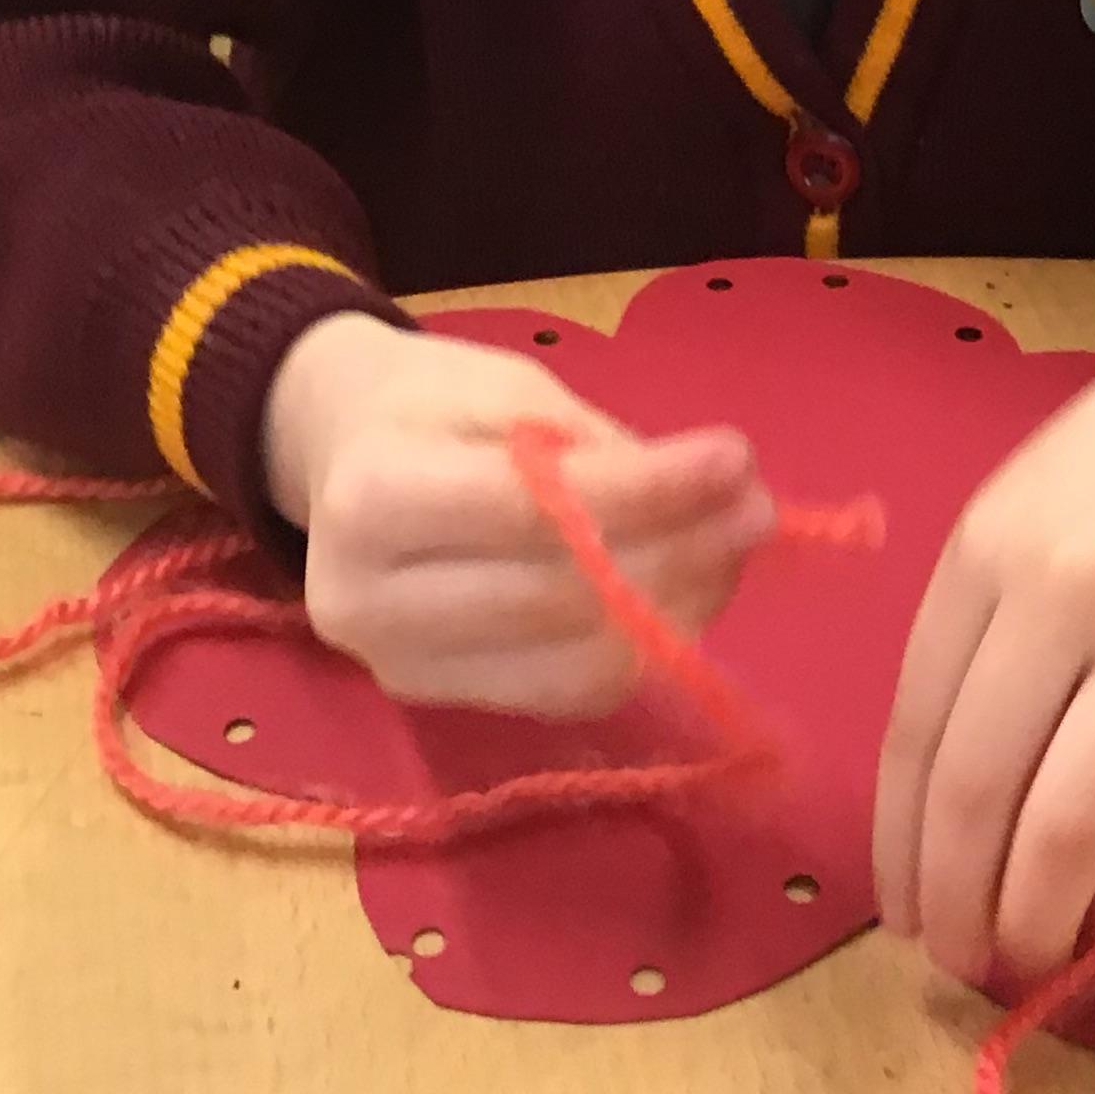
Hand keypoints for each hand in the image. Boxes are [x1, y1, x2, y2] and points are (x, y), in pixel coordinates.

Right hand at [264, 313, 775, 715]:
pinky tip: (688, 589)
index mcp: (370, 498)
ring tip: (735, 545)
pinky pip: (567, 695)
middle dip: (679, 552)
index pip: (530, 510)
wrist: (336, 457)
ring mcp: (401, 671)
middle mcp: (369, 604)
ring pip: (572, 663)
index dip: (645, 491)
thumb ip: (600, 448)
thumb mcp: (505, 388)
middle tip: (759, 506)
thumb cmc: (428, 405)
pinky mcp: (441, 706)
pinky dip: (642, 646)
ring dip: (678, 608)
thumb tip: (727, 490)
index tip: (736, 456)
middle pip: (557, 597)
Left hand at [873, 235, 1094, 990]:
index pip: (918, 729)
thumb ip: (986, 624)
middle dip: (958, 900)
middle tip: (956, 961)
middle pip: (982, 790)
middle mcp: (1069, 592)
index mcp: (991, 544)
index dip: (902, 842)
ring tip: (1029, 952)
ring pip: (1075, 823)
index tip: (899, 912)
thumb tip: (945, 790)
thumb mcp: (1032, 499)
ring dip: (1042, 915)